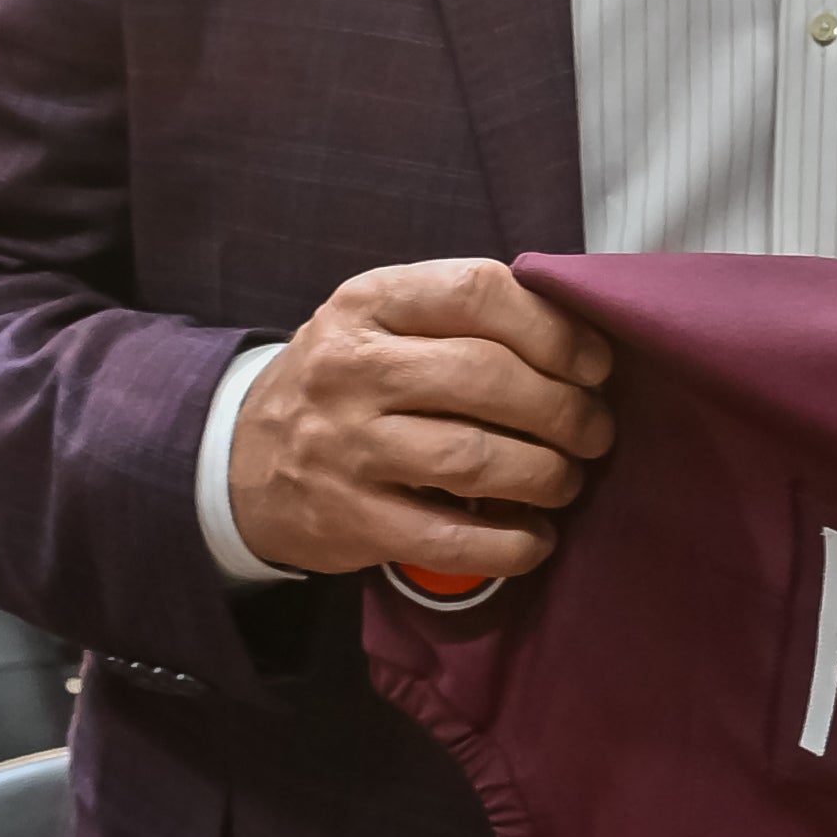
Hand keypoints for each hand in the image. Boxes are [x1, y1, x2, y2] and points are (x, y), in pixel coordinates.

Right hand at [228, 257, 612, 586]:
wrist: (241, 459)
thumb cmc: (348, 382)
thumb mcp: (385, 321)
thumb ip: (466, 316)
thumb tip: (583, 339)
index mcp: (370, 302)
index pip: (477, 293)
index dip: (555, 330)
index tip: (595, 366)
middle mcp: (352, 368)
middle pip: (487, 378)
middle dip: (565, 410)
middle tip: (594, 432)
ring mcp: (345, 446)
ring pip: (474, 457)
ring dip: (546, 474)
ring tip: (565, 480)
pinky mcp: (348, 520)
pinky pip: (450, 537)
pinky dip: (510, 543)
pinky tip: (535, 539)